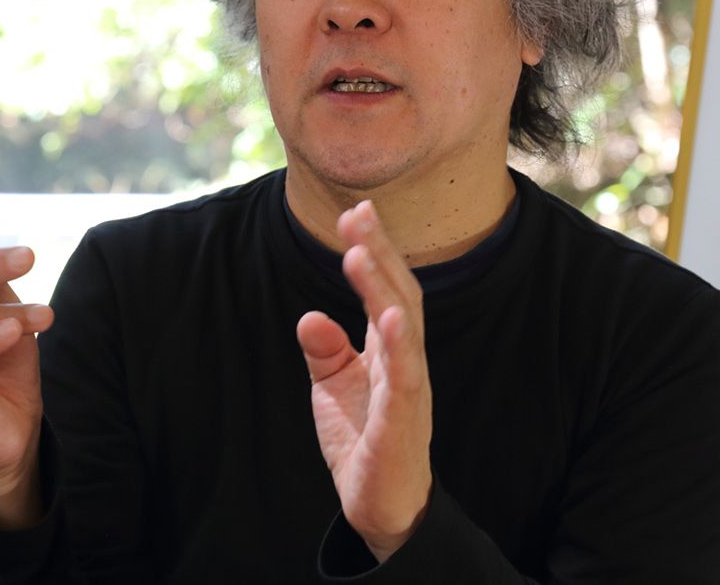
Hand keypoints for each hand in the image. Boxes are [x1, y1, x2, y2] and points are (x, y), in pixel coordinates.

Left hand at [296, 201, 432, 562]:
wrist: (381, 507)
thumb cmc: (364, 440)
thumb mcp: (334, 387)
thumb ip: (324, 349)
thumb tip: (311, 316)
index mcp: (391, 349)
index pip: (387, 289)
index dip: (375, 250)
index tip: (355, 212)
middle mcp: (407, 362)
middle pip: (400, 296)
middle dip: (379, 254)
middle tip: (357, 213)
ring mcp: (409, 392)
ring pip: (404, 331)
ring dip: (383, 290)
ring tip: (361, 253)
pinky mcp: (401, 426)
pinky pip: (406, 381)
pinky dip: (400, 348)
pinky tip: (391, 318)